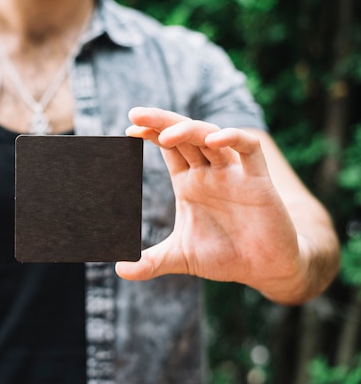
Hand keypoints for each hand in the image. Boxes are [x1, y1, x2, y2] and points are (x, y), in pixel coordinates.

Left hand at [116, 107, 305, 296]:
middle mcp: (210, 173)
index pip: (169, 148)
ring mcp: (234, 174)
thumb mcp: (180, 258)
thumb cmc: (224, 256)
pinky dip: (233, 139)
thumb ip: (150, 262)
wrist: (265, 269)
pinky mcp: (259, 181)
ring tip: (166, 135)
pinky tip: (214, 140)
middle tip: (135, 113)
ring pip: (211, 136)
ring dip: (189, 130)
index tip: (128, 130)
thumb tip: (118, 270)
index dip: (151, 134)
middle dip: (161, 122)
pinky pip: (249, 149)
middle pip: (184, 135)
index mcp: (190, 183)